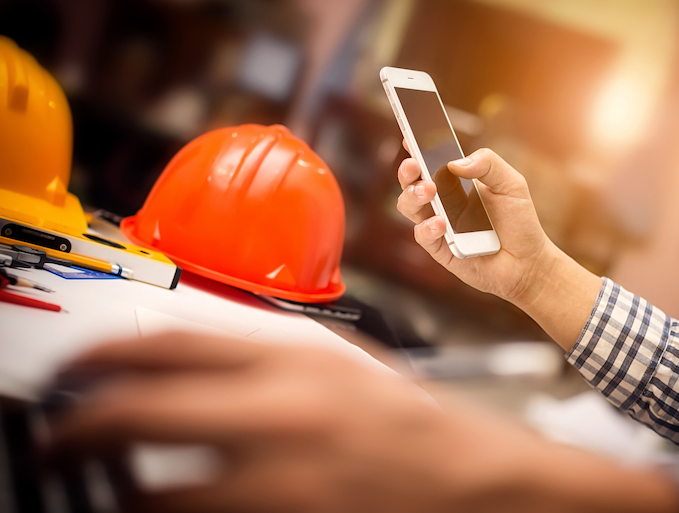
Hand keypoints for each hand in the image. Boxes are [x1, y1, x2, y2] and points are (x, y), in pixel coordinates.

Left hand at [47, 334, 678, 512]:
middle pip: (142, 411)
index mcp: (292, 357)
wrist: (460, 472)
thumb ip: (257, 353)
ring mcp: (281, 478)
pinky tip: (163, 506)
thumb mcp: (330, 358)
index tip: (75, 371)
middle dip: (79, 428)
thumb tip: (179, 358)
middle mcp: (279, 412)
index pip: (168, 343)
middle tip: (58, 439)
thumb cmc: (399, 413)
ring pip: (156, 489)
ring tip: (109, 483)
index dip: (103, 356)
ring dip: (119, 487)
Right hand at [396, 148, 602, 349]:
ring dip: (413, 196)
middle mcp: (443, 202)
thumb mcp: (511, 184)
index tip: (409, 137)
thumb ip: (488, 164)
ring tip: (428, 190)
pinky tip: (441, 223)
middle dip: (408, 172)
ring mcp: (438, 225)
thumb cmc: (519, 221)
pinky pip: (422, 235)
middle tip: (413, 165)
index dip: (417, 149)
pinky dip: (427, 227)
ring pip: (409, 207)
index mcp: (456, 182)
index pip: (431, 161)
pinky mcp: (439, 249)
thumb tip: (455, 162)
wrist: (528, 262)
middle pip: (412, 182)